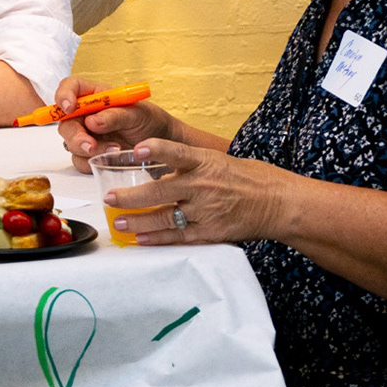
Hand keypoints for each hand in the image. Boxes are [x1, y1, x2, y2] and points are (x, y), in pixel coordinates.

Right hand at [55, 76, 168, 172]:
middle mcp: (87, 113)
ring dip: (88, 150)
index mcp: (96, 95)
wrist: (162, 144)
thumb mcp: (138, 113)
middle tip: (90, 145)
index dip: (64, 95)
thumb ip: (115, 115)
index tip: (69, 108)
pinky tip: (111, 159)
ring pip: (70, 143)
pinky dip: (92, 163)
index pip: (70, 87)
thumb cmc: (151, 121)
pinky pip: (80, 160)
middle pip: (65, 120)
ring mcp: (87, 134)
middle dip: (75, 134)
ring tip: (115, 150)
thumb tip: (92, 121)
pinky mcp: (90, 154)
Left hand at [102, 137, 284, 245]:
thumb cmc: (245, 176)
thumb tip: (151, 163)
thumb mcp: (217, 159)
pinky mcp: (211, 232)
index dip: (157, 150)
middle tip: (109, 197)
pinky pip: (179, 236)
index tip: (138, 149)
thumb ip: (187, 164)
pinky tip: (140, 238)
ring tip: (118, 221)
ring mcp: (207, 211)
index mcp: (206, 162)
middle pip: (161, 190)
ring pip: (164, 216)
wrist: (277, 201)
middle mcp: (204, 186)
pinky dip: (158, 238)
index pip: (178, 153)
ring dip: (138, 220)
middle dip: (131, 196)